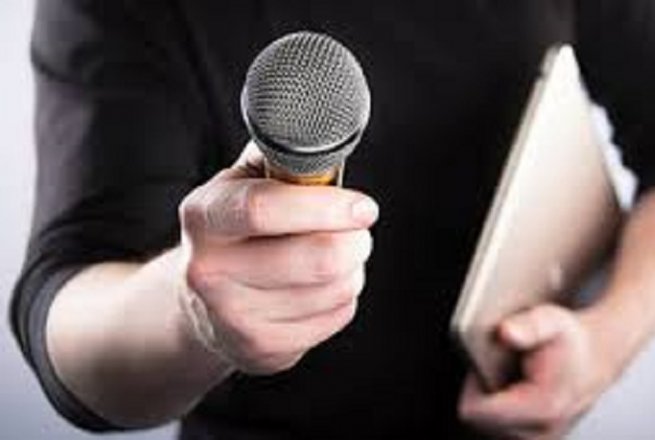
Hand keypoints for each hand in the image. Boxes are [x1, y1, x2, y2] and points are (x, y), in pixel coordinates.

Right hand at [177, 145, 377, 374]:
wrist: (202, 304)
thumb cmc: (239, 231)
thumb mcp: (243, 184)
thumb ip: (280, 158)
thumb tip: (328, 127)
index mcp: (204, 216)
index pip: (264, 208)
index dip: (325, 206)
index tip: (364, 206)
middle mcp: (209, 270)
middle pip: (316, 258)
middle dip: (355, 239)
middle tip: (357, 228)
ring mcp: (233, 317)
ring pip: (336, 288)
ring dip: (353, 267)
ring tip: (337, 255)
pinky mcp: (261, 350)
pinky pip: (336, 316)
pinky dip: (344, 297)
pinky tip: (322, 287)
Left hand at [459, 304, 623, 439]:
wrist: (595, 357)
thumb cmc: (571, 340)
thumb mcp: (551, 320)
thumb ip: (527, 326)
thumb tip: (505, 332)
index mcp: (541, 407)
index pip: (475, 411)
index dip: (472, 383)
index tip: (484, 361)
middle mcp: (540, 431)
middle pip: (479, 419)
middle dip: (482, 390)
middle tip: (500, 365)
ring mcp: (537, 438)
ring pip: (487, 424)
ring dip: (492, 399)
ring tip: (512, 375)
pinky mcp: (534, 438)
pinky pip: (499, 426)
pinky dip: (501, 406)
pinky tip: (514, 387)